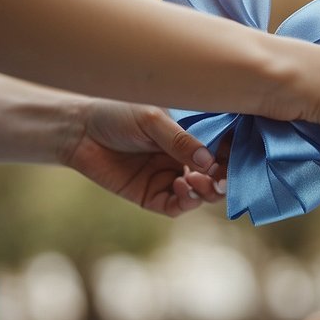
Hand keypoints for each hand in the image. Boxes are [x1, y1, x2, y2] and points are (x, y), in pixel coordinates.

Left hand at [59, 99, 226, 216]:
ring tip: (195, 181)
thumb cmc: (117, 114)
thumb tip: (209, 161)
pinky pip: (178, 205)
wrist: (79, 131)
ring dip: (206, 191)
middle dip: (224, 180)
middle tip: (221, 178)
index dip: (236, 156)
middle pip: (219, 176)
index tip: (241, 159)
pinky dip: (186, 200)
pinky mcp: (153, 196)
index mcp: (193, 135)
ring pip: (203, 194)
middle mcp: (186, 158)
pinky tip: (180, 185)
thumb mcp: (153, 120)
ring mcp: (171, 178)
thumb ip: (180, 140)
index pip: (225, 149)